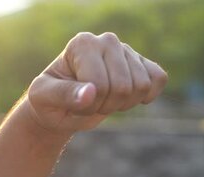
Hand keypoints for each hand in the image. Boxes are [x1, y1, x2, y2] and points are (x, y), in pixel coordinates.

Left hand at [26, 32, 167, 134]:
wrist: (60, 107)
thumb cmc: (49, 100)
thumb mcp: (45, 98)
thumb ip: (65, 95)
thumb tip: (91, 92)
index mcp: (82, 44)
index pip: (98, 84)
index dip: (88, 104)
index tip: (74, 103)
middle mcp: (107, 41)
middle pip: (123, 87)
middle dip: (105, 106)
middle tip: (89, 103)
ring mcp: (126, 51)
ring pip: (141, 86)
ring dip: (122, 105)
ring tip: (104, 100)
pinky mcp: (142, 64)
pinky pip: (159, 78)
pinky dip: (146, 96)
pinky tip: (127, 99)